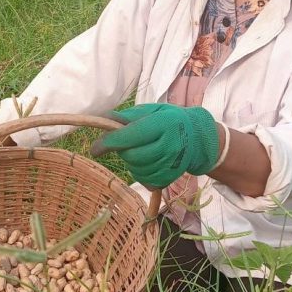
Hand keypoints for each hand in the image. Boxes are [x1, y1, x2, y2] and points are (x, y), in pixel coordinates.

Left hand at [90, 103, 219, 188]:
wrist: (197, 139)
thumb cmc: (170, 121)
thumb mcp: (152, 111)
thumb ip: (128, 116)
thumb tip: (104, 119)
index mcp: (163, 124)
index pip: (130, 136)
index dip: (109, 143)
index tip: (95, 148)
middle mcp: (169, 146)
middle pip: (132, 156)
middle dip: (123, 150)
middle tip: (128, 143)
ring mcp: (171, 165)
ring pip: (136, 170)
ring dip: (131, 162)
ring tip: (141, 150)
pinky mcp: (170, 178)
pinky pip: (144, 180)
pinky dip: (140, 172)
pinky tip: (148, 162)